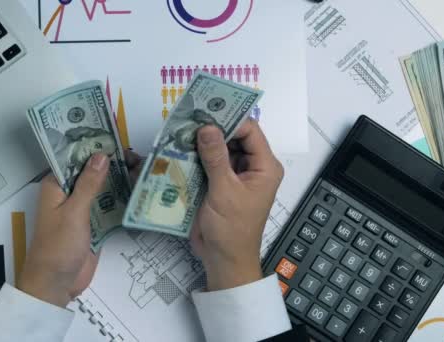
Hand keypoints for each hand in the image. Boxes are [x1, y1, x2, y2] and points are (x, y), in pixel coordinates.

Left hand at [17, 150, 141, 306]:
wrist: (57, 284)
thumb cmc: (57, 246)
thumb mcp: (73, 211)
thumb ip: (88, 184)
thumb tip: (101, 155)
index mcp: (56, 186)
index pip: (74, 158)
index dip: (93, 146)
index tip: (116, 137)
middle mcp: (68, 193)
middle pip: (91, 172)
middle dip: (112, 163)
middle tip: (139, 155)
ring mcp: (82, 209)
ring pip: (102, 188)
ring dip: (119, 181)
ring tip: (144, 169)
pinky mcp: (94, 224)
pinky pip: (109, 206)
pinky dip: (122, 199)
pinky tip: (140, 192)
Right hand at [190, 120, 283, 291]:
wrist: (223, 260)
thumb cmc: (232, 229)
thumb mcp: (224, 190)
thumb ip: (215, 157)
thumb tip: (207, 127)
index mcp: (264, 167)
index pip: (250, 131)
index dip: (230, 119)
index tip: (205, 112)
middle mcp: (252, 167)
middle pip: (234, 137)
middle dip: (213, 129)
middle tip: (188, 118)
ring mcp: (235, 176)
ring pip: (219, 149)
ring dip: (202, 143)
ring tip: (180, 130)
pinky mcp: (219, 185)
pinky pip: (209, 164)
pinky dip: (196, 158)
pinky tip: (179, 149)